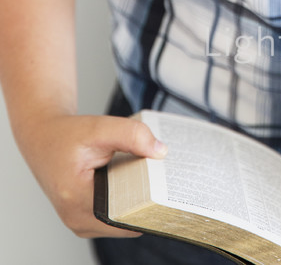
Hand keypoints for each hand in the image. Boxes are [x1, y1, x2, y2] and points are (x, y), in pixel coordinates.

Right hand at [15, 112, 166, 237]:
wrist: (43, 138)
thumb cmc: (66, 135)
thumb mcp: (99, 127)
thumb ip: (131, 135)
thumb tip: (160, 152)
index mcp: (77, 200)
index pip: (125, 216)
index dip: (149, 202)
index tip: (167, 186)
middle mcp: (77, 219)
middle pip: (126, 221)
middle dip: (146, 201)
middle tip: (164, 179)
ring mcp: (80, 223)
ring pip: (121, 222)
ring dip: (137, 202)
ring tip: (151, 178)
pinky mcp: (85, 219)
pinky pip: (114, 217)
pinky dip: (127, 202)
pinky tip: (137, 182)